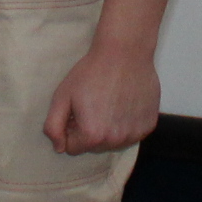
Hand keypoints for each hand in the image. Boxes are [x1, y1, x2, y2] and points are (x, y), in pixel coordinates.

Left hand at [45, 40, 159, 155]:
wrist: (125, 52)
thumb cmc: (91, 72)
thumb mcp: (62, 96)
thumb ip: (53, 127)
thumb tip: (60, 148)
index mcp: (92, 135)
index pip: (72, 147)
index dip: (71, 127)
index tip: (77, 109)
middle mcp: (116, 140)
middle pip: (94, 147)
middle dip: (89, 130)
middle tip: (93, 104)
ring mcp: (135, 134)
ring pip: (113, 142)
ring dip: (109, 129)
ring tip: (110, 102)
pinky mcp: (149, 126)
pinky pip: (131, 133)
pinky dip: (126, 123)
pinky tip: (125, 102)